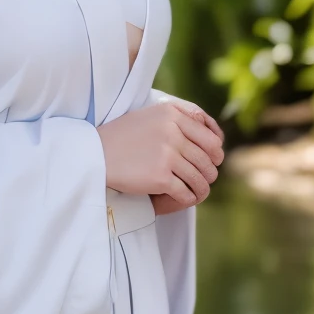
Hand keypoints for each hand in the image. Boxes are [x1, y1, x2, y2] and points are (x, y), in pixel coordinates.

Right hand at [97, 93, 223, 210]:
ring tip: (196, 190)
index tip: (213, 160)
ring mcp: (167, 155)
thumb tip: (215, 137)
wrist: (96, 153)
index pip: (211, 138)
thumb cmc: (124, 135)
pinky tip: (184, 197)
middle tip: (204, 178)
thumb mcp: (152, 115)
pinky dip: (188, 198)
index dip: (216, 152)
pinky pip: (187, 192)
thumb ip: (181, 119)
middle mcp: (173, 132)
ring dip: (201, 187)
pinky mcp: (160, 177)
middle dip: (209, 172)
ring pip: (200, 178)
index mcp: (173, 114)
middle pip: (208, 159)